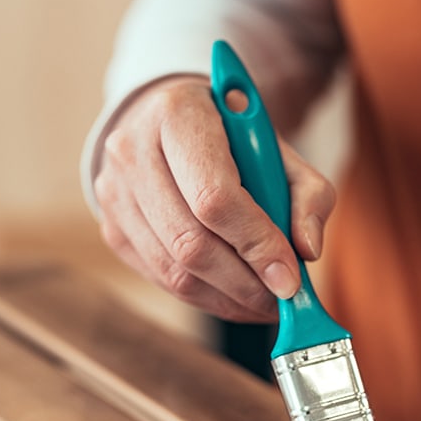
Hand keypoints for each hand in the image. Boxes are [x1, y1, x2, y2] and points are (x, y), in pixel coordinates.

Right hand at [94, 75, 335, 322]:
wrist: (167, 122)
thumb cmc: (228, 136)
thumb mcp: (278, 148)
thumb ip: (308, 194)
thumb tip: (307, 250)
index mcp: (178, 116)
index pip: (214, 197)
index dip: (255, 244)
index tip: (290, 278)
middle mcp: (132, 151)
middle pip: (190, 242)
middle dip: (244, 284)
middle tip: (282, 302)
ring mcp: (114, 192)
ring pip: (173, 271)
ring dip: (227, 299)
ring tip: (264, 304)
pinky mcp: (111, 227)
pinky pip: (160, 278)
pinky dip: (204, 298)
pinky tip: (234, 296)